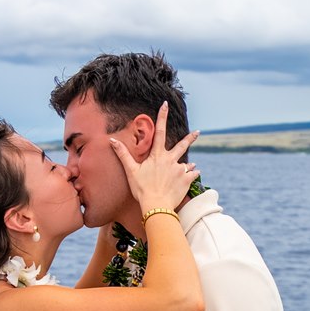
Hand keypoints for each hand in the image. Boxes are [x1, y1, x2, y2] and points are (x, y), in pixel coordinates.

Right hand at [111, 102, 199, 221]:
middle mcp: (171, 160)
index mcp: (158, 155)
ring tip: (190, 166)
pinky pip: (192, 175)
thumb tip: (112, 141)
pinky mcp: (186, 180)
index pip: (160, 131)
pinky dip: (192, 174)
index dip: (162, 117)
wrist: (156, 206)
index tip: (166, 105)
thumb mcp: (131, 171)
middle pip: (182, 145)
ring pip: (187, 163)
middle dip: (190, 138)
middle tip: (198, 132)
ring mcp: (180, 170)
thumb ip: (123, 155)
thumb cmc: (142, 189)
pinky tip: (192, 175)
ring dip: (187, 164)